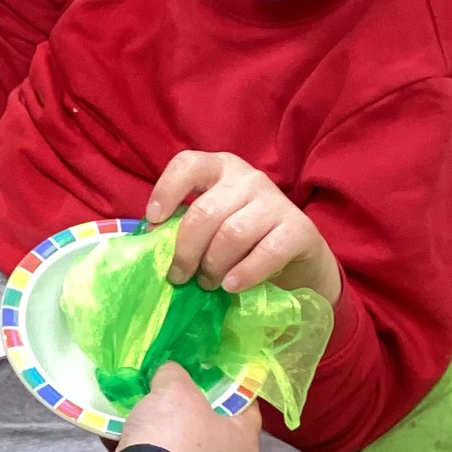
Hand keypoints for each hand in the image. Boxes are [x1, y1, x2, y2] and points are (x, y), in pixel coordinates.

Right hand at [118, 363, 260, 451]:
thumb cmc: (175, 436)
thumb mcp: (174, 389)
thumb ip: (175, 374)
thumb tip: (170, 374)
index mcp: (245, 444)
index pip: (247, 408)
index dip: (230, 388)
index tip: (211, 375)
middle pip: (216, 434)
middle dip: (193, 416)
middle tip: (172, 397)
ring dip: (168, 440)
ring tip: (142, 421)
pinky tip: (125, 444)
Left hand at [146, 151, 341, 302]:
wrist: (298, 257)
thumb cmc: (244, 240)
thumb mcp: (213, 224)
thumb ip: (186, 225)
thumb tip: (151, 242)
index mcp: (220, 169)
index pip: (188, 164)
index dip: (166, 191)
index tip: (154, 223)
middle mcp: (248, 178)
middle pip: (205, 212)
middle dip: (186, 251)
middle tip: (180, 276)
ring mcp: (275, 201)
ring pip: (232, 234)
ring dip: (213, 266)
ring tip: (208, 284)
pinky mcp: (299, 228)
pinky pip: (265, 253)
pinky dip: (243, 274)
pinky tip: (231, 286)